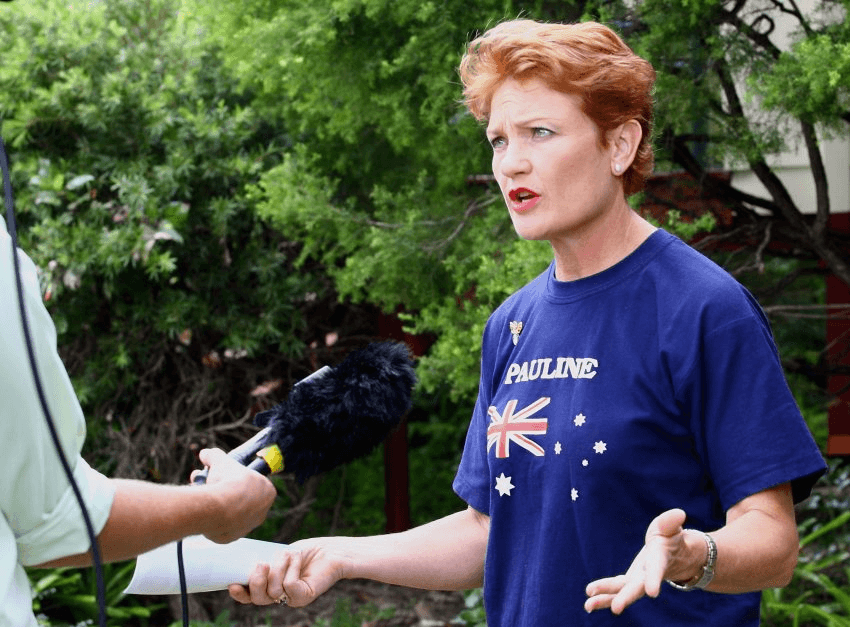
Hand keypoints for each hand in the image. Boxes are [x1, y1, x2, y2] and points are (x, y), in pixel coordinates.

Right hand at [192, 448, 276, 543]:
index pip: (254, 483)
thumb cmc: (227, 482)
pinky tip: (206, 512)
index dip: (238, 479)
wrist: (218, 508)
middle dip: (226, 491)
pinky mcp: (233, 537)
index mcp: (268, 492)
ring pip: (232, 514)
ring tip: (204, 498)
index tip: (225, 476)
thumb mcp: (221, 461)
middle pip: (242, 499)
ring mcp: (248, 526)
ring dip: (220, 506)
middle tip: (210, 485)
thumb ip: (215, 456)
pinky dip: (215, 520)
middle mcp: (262, 511)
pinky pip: (223, 527)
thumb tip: (205, 453)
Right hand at [228, 540, 346, 606]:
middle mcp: (279, 597)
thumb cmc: (304, 552)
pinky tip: (298, 558)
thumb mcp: (278, 555)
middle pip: (259, 598)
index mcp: (269, 587)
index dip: (240, 594)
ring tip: (290, 554)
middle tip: (262, 564)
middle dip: (257, 581)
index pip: (250, 597)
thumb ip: (264, 562)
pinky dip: (292, 567)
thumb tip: (247, 563)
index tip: (232, 584)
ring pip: (274, 590)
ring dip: (280, 566)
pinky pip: (290, 585)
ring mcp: (291, 599)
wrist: (329, 551)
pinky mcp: (304, 597)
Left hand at [584, 508, 701, 613]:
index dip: (654, 579)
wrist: (674, 556)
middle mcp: (648, 575)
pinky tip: (588, 604)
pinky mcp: (628, 582)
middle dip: (626, 597)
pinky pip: (615, 590)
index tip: (652, 593)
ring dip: (606, 598)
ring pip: (621, 591)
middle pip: (637, 587)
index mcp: (660, 561)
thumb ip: (670, 522)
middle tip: (615, 608)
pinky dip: (603, 597)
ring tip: (588, 605)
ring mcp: (638, 581)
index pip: (657, 570)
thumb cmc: (671, 538)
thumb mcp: (670, 528)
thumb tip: (679, 514)